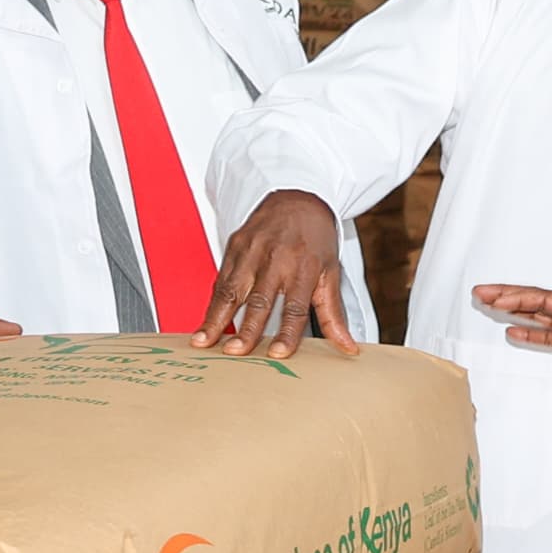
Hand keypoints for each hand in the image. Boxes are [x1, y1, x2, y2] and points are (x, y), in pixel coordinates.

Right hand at [197, 191, 361, 359]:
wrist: (298, 198)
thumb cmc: (316, 239)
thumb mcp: (331, 272)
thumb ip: (334, 313)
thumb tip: (348, 347)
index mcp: (304, 267)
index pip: (295, 306)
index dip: (287, 331)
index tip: (278, 353)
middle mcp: (277, 258)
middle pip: (260, 299)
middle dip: (247, 328)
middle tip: (236, 352)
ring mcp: (253, 251)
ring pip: (232, 290)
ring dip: (216, 318)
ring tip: (203, 341)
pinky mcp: (235, 246)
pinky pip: (221, 279)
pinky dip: (212, 302)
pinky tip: (204, 323)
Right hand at [475, 284, 551, 390]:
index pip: (545, 299)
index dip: (518, 296)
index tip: (494, 295)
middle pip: (536, 304)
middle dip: (508, 298)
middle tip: (480, 293)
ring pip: (538, 319)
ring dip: (515, 314)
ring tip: (488, 308)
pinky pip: (549, 340)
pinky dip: (532, 336)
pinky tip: (513, 333)